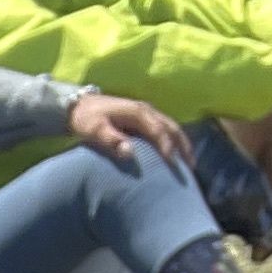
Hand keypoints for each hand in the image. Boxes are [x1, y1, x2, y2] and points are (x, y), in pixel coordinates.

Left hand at [66, 92, 190, 166]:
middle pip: (172, 127)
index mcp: (138, 112)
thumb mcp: (95, 130)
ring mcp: (148, 113)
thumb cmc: (87, 119)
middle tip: (190, 166)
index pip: (158, 130)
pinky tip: (176, 154)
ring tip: (189, 163)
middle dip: (183, 146)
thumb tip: (129, 152)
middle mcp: (147, 110)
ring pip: (171, 127)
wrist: (81, 105)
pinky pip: (165, 129)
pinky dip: (174, 141)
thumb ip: (111, 140)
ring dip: (182, 143)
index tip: (172, 164)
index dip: (167, 147)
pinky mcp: (145, 118)